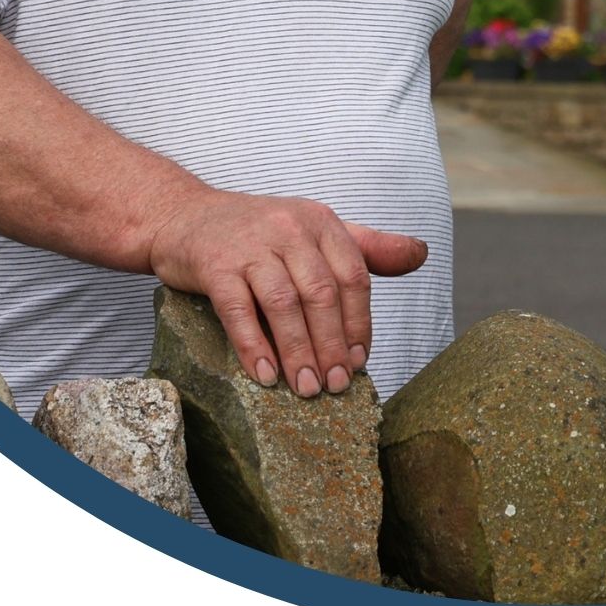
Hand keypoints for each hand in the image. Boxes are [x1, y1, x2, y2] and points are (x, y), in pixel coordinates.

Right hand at [147, 189, 426, 395]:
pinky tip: (266, 376)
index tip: (360, 362)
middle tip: (337, 386)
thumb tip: (421, 254)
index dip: (360, 323)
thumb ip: (366, 247)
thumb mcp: (314, 229)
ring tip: (308, 390)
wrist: (184, 216)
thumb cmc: (257, 232)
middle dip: (333, 346)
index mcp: (320, 222)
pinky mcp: (215, 265)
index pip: (353, 276)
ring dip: (299, 352)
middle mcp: (290, 228)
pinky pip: (239, 310)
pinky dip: (255, 346)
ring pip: (284, 304)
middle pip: (322, 294)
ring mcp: (251, 246)